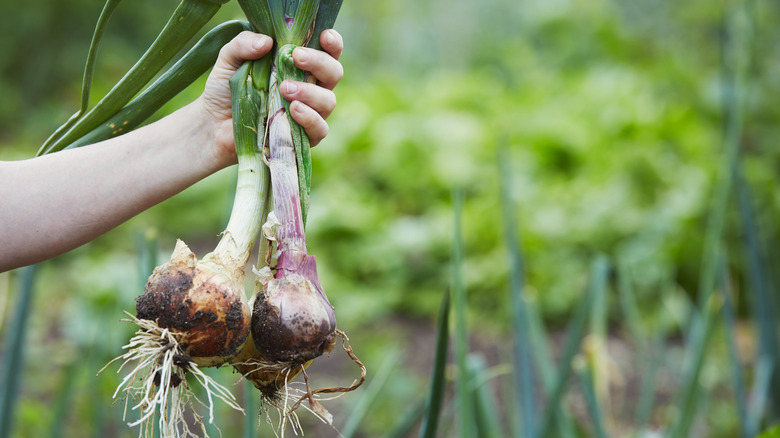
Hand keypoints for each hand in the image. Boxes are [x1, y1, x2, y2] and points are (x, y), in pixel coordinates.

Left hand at [199, 29, 343, 167]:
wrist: (213, 124)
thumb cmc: (226, 89)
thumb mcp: (229, 59)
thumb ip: (244, 44)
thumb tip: (267, 41)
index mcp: (299, 67)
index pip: (327, 53)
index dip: (332, 44)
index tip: (324, 37)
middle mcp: (310, 88)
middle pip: (334, 73)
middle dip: (320, 63)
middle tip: (297, 58)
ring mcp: (309, 113)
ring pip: (329, 100)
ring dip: (311, 92)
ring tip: (285, 89)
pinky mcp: (303, 138)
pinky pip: (320, 128)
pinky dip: (310, 118)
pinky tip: (293, 110)